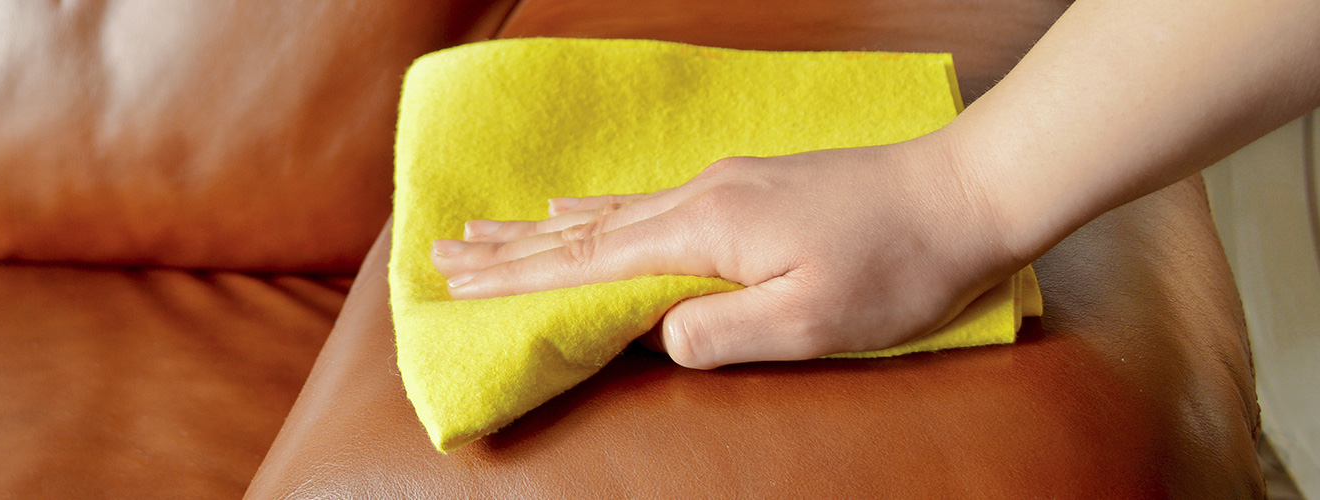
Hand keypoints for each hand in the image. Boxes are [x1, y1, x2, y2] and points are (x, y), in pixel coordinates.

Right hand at [428, 136, 1028, 367]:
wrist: (964, 193)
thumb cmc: (897, 267)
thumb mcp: (812, 323)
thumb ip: (723, 333)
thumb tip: (657, 338)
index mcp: (705, 231)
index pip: (588, 261)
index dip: (518, 279)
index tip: (456, 285)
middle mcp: (700, 197)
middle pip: (580, 230)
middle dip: (506, 250)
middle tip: (439, 255)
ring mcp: (722, 186)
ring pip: (606, 212)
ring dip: (539, 228)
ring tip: (484, 230)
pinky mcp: (745, 187)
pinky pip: (643, 201)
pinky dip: (594, 211)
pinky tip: (575, 208)